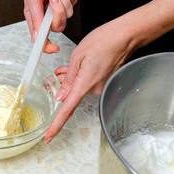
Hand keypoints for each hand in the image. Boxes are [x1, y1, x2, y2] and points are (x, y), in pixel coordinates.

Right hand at [23, 0, 77, 52]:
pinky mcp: (72, 0)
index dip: (47, 46)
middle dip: (58, 10)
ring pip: (68, 12)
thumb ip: (35, 18)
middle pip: (59, 27)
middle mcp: (50, 15)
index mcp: (37, 17)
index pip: (43, 38)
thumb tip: (36, 37)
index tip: (53, 48)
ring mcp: (62, 8)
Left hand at [44, 18, 138, 142]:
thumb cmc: (104, 41)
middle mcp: (96, 89)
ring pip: (80, 87)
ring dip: (72, 79)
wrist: (125, 36)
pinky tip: (80, 66)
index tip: (48, 136)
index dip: (56, 125)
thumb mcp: (78, 56)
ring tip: (67, 66)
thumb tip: (61, 96)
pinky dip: (81, 77)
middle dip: (63, 86)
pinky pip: (89, 83)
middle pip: (73, 94)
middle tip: (57, 73)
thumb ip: (68, 78)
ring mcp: (102, 86)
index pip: (68, 110)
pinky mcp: (107, 82)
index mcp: (85, 83)